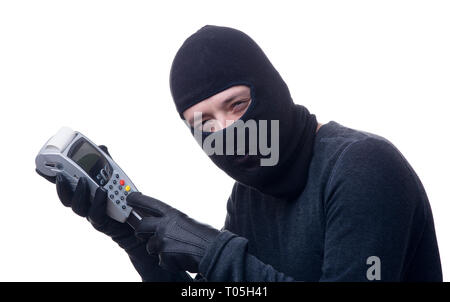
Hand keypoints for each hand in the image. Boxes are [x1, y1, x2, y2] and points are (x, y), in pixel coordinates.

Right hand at [36, 145, 190, 280]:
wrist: (139, 224)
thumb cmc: (125, 200)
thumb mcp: (116, 177)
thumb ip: (108, 163)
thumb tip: (102, 147)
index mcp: (86, 192)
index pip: (66, 184)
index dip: (51, 178)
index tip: (40, 168)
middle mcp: (86, 204)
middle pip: (67, 197)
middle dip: (61, 186)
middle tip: (60, 175)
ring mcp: (93, 214)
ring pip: (78, 207)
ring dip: (79, 193)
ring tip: (84, 180)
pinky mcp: (104, 223)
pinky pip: (97, 215)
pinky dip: (98, 202)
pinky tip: (103, 192)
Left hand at [127, 192, 220, 272]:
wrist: (212, 251)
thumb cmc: (205, 236)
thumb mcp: (188, 222)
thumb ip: (173, 223)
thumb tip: (162, 227)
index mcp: (172, 214)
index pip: (150, 203)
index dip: (137, 199)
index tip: (129, 197)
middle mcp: (164, 225)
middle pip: (141, 226)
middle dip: (140, 232)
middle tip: (141, 234)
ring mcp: (162, 241)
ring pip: (150, 247)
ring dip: (159, 250)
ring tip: (176, 250)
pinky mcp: (163, 257)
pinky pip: (161, 260)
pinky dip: (169, 261)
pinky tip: (180, 258)